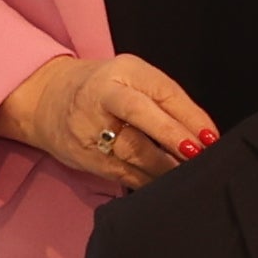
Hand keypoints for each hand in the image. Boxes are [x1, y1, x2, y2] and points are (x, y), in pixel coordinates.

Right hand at [0, 52, 218, 194]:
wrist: (46, 100)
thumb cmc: (104, 88)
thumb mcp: (132, 77)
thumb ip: (164, 99)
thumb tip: (203, 134)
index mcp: (123, 71)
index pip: (161, 90)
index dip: (190, 115)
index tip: (211, 137)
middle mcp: (104, 96)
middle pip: (141, 115)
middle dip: (173, 137)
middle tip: (198, 154)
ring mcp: (91, 128)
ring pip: (132, 150)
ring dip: (164, 166)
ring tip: (189, 175)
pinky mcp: (86, 158)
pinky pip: (123, 173)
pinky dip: (148, 181)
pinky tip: (166, 186)